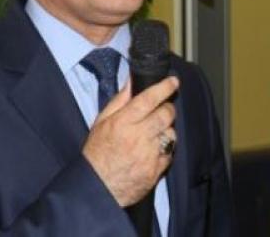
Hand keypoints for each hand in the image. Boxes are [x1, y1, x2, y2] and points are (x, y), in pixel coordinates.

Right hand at [82, 76, 178, 206]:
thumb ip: (119, 100)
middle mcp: (137, 137)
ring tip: (153, 133)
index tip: (173, 81)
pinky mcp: (156, 170)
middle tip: (162, 108)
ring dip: (166, 129)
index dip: (164, 87)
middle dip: (167, 108)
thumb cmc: (97, 154)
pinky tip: (153, 150)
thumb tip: (132, 81)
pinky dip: (165, 148)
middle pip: (165, 114)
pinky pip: (170, 152)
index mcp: (122, 123)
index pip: (148, 99)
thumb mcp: (101, 122)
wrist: (98, 187)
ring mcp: (149, 155)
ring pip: (171, 133)